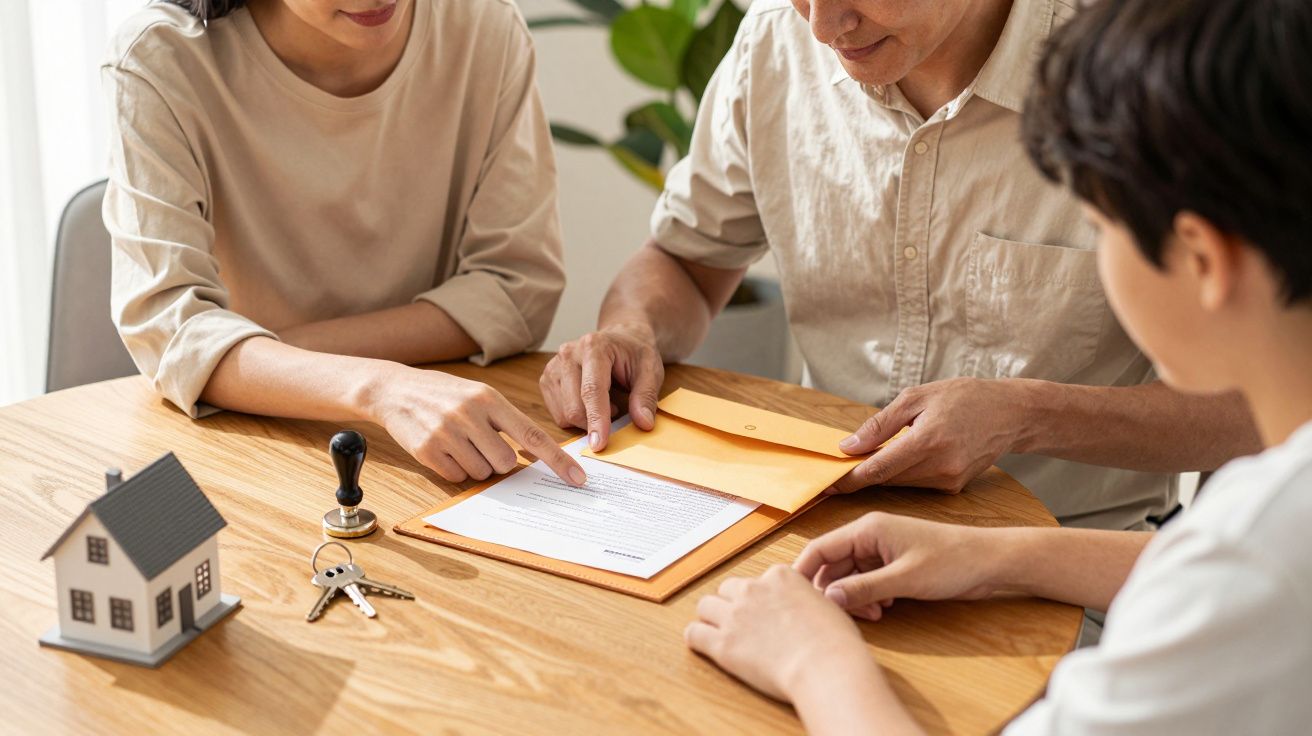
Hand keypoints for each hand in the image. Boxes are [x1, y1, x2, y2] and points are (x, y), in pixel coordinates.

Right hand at [368, 365, 585, 485]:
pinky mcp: (427, 450)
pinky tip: (443, 448)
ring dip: (475, 465)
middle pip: (506, 463)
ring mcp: (447, 433)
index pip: (532, 435)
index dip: (557, 460)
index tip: (577, 479)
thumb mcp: (479, 395)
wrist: (395, 389)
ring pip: (482, 473)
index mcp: (490, 399)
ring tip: (458, 443)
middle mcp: (470, 414)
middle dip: (499, 462)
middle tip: (481, 444)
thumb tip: (536, 454)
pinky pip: (457, 477)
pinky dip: (454, 469)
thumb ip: (506, 420)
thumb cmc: (445, 394)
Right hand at [539, 323, 664, 450]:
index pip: (591, 390)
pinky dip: (575, 417)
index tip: (599, 444)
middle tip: (617, 412)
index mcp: (593, 347)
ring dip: (586, 420)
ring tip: (605, 403)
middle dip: (594, 423)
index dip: (596, 419)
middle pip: (573, 406)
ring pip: (563, 413)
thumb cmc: (635, 354)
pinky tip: (589, 403)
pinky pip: (557, 413)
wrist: (620, 338)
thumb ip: (646, 396)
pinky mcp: (547, 379)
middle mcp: (568, 353)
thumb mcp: (651, 370)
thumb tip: (644, 423)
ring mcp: (554, 366)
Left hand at [684, 565, 884, 702]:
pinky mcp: (723, 644)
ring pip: (705, 606)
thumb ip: (806, 600)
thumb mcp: (826, 605)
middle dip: (731, 604)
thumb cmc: (834, 641)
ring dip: (711, 618)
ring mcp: (735, 616)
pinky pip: (694, 634)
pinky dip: (696, 638)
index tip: (764, 611)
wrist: (825, 665)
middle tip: (740, 623)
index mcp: (779, 577)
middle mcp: (753, 590)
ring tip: (719, 633)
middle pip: (727, 589)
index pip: (757, 580)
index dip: (759, 597)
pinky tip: (704, 646)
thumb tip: (805, 607)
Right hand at [794, 512, 1002, 618]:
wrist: (991, 561)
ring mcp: (881, 550)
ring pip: (849, 575)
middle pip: (832, 565)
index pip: (819, 548)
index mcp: (867, 529)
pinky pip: (866, 580)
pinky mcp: (893, 563)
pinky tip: (884, 607)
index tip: (794, 600)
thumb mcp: (904, 579)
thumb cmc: (953, 561)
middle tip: (847, 616)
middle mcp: (869, 536)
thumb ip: (863, 589)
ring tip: (874, 613)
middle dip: (834, 591)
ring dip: (854, 597)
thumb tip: (827, 600)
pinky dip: (869, 596)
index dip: (804, 573)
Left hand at [831, 378, 1030, 493]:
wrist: (1010, 413)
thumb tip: (849, 445)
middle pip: (885, 479)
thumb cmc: (964, 397)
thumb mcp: (917, 397)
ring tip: (867, 457)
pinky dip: (902, 474)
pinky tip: (901, 458)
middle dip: (860, 474)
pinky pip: (916, 484)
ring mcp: (949, 481)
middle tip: (836, 468)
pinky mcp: (954, 488)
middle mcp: (940, 466)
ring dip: (881, 473)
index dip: (848, 478)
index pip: (878, 469)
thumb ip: (881, 424)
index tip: (826, 484)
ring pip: (899, 484)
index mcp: (928, 441)